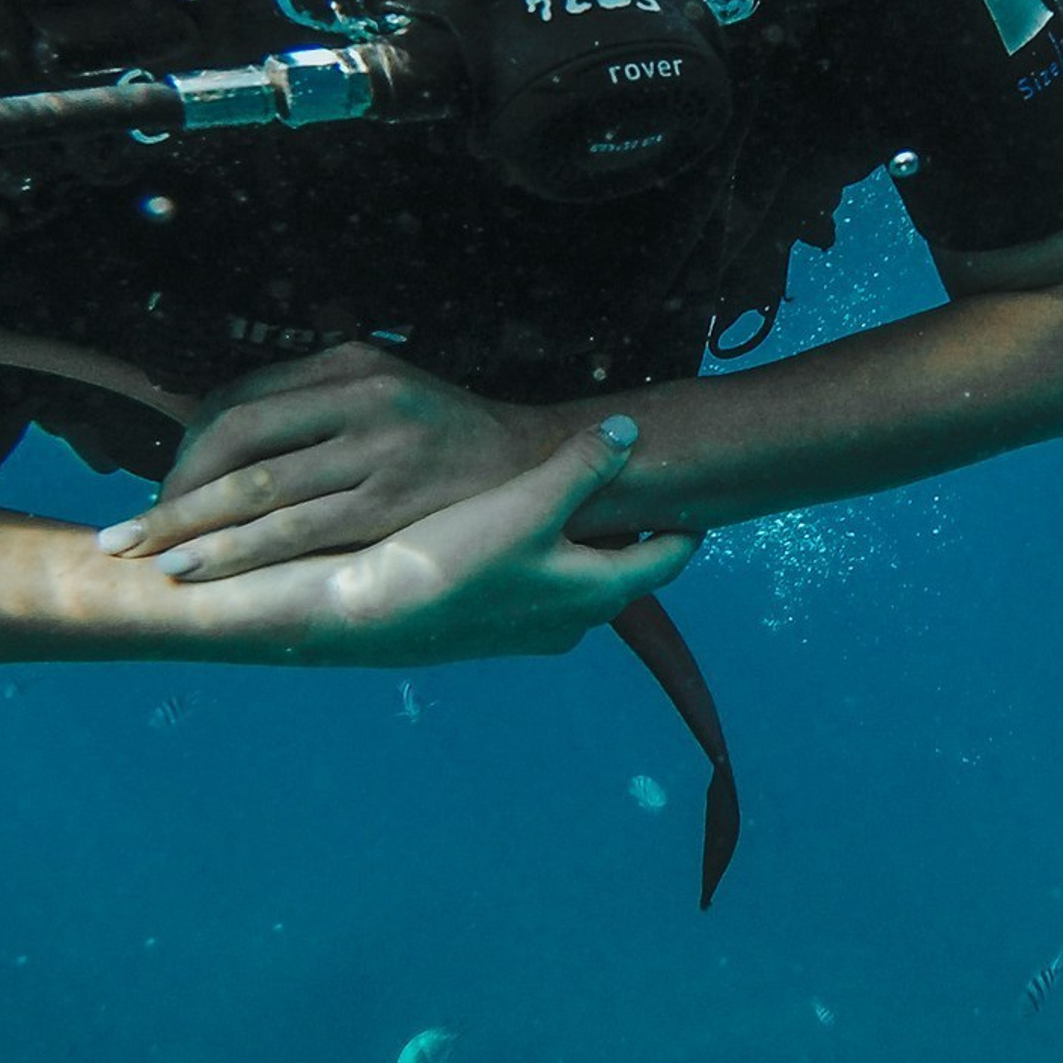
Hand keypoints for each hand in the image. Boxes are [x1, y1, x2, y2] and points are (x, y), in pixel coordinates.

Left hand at [100, 342, 554, 581]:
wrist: (536, 463)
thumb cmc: (445, 437)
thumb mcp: (386, 391)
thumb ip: (317, 405)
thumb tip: (220, 437)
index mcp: (351, 362)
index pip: (241, 398)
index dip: (189, 447)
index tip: (164, 486)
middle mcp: (361, 396)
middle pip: (234, 437)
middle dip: (175, 491)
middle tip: (131, 532)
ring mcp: (377, 449)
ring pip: (257, 490)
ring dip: (190, 529)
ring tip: (147, 559)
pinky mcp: (391, 502)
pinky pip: (295, 531)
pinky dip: (238, 553)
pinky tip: (203, 570)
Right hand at [238, 419, 697, 665]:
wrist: (365, 615)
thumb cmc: (455, 559)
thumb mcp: (529, 502)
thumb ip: (584, 466)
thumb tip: (631, 432)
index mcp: (597, 593)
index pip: (667, 558)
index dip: (684, 523)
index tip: (697, 494)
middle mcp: (572, 621)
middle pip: (625, 569)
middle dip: (634, 530)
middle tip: (642, 485)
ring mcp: (530, 629)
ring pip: (579, 579)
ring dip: (586, 543)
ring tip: (583, 499)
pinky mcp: (490, 626)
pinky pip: (539, 585)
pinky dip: (544, 556)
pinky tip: (516, 527)